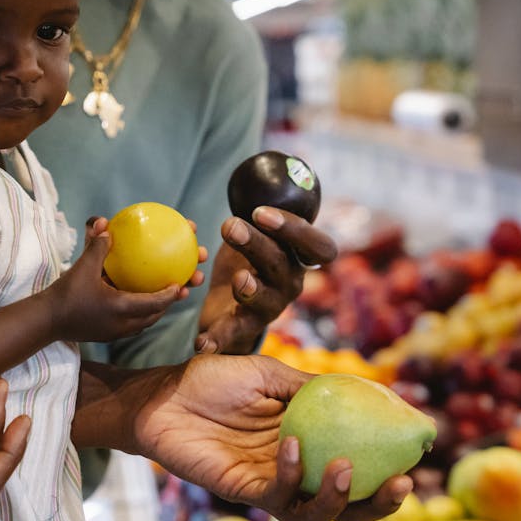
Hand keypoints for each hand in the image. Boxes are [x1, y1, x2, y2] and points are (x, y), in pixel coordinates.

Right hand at [48, 217, 204, 342]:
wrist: (46, 323)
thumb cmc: (64, 295)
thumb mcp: (81, 268)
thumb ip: (96, 247)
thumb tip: (104, 223)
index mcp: (121, 309)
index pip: (155, 303)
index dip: (172, 293)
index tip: (183, 282)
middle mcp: (124, 325)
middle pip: (157, 313)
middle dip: (174, 298)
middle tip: (188, 284)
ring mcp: (117, 332)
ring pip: (147, 320)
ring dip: (161, 306)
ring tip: (171, 291)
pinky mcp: (109, 334)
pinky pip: (134, 321)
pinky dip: (144, 309)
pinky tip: (140, 295)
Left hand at [132, 355, 411, 520]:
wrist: (166, 394)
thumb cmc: (214, 379)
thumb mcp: (270, 374)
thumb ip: (312, 388)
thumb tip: (368, 392)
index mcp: (310, 441)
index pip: (360, 462)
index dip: (390, 464)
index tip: (419, 449)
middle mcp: (297, 469)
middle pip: (349, 504)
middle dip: (380, 504)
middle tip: (401, 484)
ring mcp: (271, 483)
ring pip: (317, 516)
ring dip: (339, 500)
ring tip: (347, 470)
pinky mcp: (243, 490)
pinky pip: (277, 496)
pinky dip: (291, 474)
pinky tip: (291, 444)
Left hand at [196, 207, 336, 354]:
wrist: (231, 305)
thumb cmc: (246, 258)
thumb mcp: (255, 232)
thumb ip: (258, 214)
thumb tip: (252, 177)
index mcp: (298, 258)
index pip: (318, 246)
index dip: (295, 230)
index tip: (262, 213)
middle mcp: (289, 283)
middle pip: (282, 264)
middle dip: (258, 244)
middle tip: (230, 226)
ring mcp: (270, 308)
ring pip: (263, 298)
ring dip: (249, 287)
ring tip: (238, 280)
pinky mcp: (245, 328)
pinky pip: (233, 334)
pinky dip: (217, 339)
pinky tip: (201, 343)